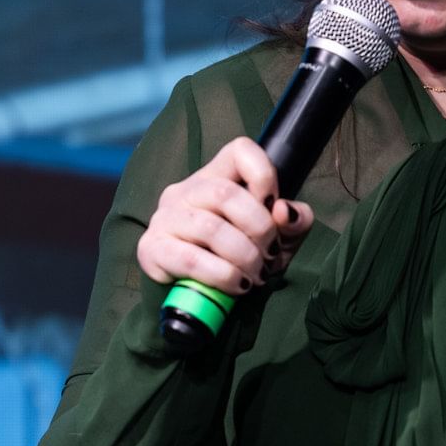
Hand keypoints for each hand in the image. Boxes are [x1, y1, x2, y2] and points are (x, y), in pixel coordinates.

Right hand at [136, 136, 314, 294]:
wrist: (197, 295)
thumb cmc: (240, 258)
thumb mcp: (278, 239)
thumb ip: (294, 221)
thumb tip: (284, 212)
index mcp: (216, 176)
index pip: (240, 150)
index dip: (264, 174)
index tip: (274, 207)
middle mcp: (186, 190)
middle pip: (226, 193)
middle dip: (259, 229)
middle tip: (269, 255)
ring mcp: (165, 218)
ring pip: (210, 228)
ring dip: (244, 257)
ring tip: (255, 276)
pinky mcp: (152, 249)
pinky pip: (191, 260)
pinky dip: (223, 276)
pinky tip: (236, 285)